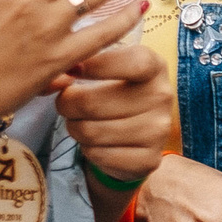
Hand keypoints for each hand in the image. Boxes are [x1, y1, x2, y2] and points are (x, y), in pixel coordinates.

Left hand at [57, 41, 175, 185]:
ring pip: (90, 131)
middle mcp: (162, 98)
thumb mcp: (110, 67)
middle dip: (66, 104)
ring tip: (80, 122)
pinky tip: (96, 141)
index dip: (99, 65)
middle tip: (65, 103)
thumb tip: (59, 74)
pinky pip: (97, 154)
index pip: (134, 63)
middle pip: (92, 102)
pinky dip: (87, 149)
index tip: (73, 70)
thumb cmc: (117, 91)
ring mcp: (158, 131)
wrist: (141, 131)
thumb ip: (84, 62)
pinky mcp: (148, 159)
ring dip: (75, 128)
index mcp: (155, 68)